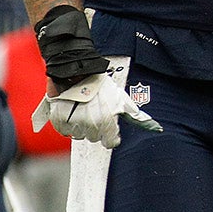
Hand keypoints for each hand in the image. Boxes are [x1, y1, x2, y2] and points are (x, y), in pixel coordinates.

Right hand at [31, 72, 162, 148]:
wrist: (77, 68)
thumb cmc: (101, 82)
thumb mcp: (121, 97)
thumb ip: (133, 114)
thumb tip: (154, 126)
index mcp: (106, 120)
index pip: (110, 143)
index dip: (111, 137)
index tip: (110, 130)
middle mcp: (89, 124)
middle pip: (94, 138)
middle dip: (96, 127)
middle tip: (95, 111)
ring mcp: (73, 123)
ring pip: (80, 135)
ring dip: (82, 125)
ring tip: (84, 108)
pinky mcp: (58, 119)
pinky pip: (65, 131)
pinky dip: (68, 123)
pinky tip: (73, 110)